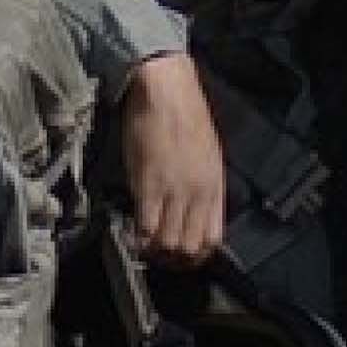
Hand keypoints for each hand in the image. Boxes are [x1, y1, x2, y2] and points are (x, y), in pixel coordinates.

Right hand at [122, 54, 230, 263]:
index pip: (213, 238)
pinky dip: (137, 237)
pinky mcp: (149, 185)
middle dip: (173, 257)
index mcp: (215, 185)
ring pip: (168, 242)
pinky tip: (131, 233)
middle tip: (157, 253)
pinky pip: (145, 227)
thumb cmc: (185, 113)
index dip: (196, 254)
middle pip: (190, 246)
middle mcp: (199, 193)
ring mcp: (175, 191)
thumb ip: (201, 184)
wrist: (166, 89)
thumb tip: (192, 209)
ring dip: (154, 249)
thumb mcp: (207, 152)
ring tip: (143, 244)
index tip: (181, 255)